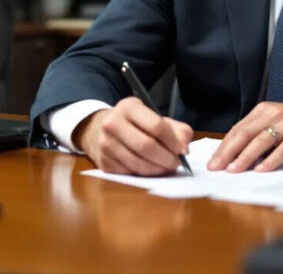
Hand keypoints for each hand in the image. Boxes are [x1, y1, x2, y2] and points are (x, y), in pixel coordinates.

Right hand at [73, 97, 193, 175]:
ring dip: (158, 170)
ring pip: (138, 163)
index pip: (155, 126)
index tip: (182, 150)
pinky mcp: (104, 162)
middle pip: (146, 146)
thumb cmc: (134, 124)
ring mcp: (106, 144)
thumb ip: (176, 129)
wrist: (98, 129)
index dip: (172, 141)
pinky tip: (151, 170)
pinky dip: (145, 175)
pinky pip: (130, 173)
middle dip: (166, 158)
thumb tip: (184, 148)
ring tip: (166, 167)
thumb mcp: (154, 117)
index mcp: (128, 107)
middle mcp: (113, 123)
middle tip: (176, 163)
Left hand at [207, 101, 282, 172]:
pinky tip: (261, 170)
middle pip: (244, 134)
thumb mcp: (277, 124)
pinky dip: (271, 160)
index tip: (212, 161)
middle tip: (215, 168)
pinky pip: (282, 148)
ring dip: (245, 157)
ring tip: (233, 170)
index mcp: (263, 111)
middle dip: (227, 152)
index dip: (223, 146)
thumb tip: (236, 156)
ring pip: (260, 141)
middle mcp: (273, 114)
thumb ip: (259, 135)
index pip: (238, 129)